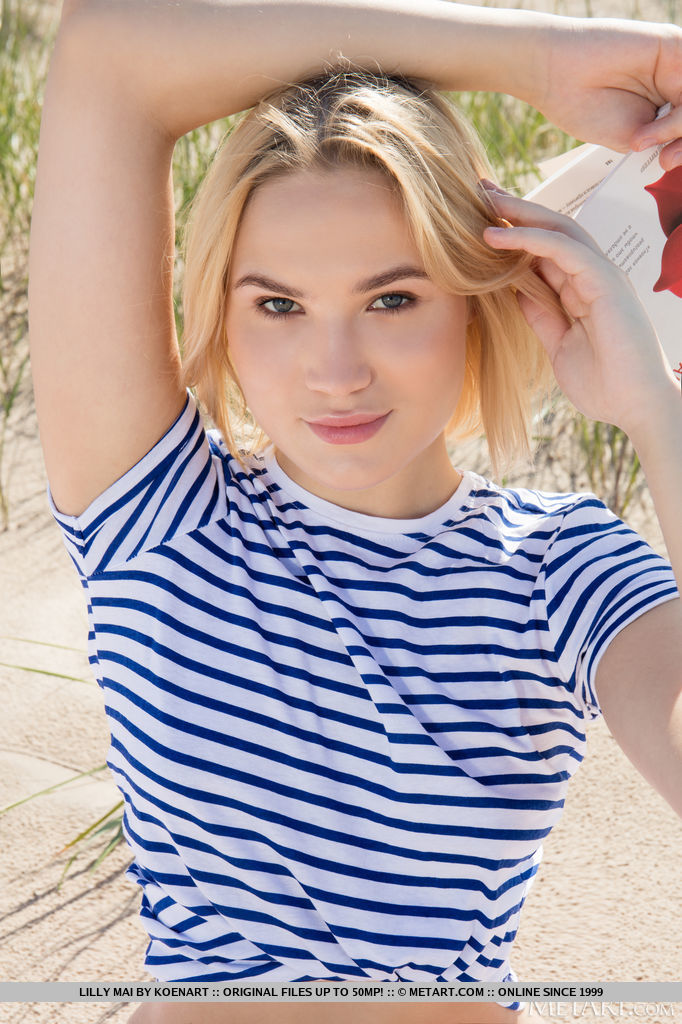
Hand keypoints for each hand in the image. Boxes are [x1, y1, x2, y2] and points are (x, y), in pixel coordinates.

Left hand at [482, 190, 676, 441]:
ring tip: (483, 200)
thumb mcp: (558, 346)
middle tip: (479, 190)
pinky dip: (529, 239)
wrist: (636, 408)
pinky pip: (563, 248)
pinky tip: (498, 235)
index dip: (516, 232)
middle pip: (552, 228)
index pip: (546, 249)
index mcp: (583, 289)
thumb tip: (515, 293)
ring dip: (519, 213)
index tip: (480, 220)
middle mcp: (594, 275)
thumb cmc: (603, 385)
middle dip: (515, 209)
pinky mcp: (604, 282)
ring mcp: (602, 275)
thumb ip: (541, 317)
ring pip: (558, 228)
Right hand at [534, 17, 681, 166]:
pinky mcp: (672, 46)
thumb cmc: (581, 106)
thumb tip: (680, 147)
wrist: (555, 75)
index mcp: (661, 103)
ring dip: (678, 130)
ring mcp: (672, 66)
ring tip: (642, 141)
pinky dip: (677, 116)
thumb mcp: (630, 137)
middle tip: (666, 160)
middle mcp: (670, 83)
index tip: (665, 163)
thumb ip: (662, 140)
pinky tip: (648, 129)